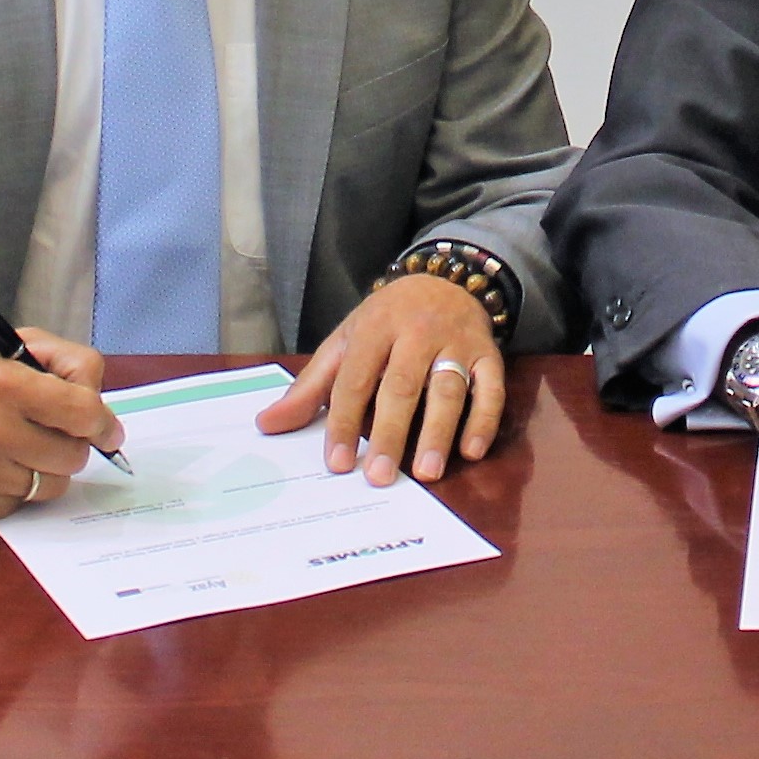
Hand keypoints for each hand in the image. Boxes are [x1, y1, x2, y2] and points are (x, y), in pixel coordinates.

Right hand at [0, 331, 120, 522]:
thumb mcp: (9, 346)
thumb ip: (65, 362)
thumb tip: (101, 406)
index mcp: (5, 384)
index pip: (83, 412)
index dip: (103, 422)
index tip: (107, 429)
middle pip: (72, 456)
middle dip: (72, 444)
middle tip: (55, 433)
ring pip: (51, 486)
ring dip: (46, 469)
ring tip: (23, 448)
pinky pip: (20, 505)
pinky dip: (18, 488)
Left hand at [257, 272, 500, 484]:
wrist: (443, 281)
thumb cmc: (386, 322)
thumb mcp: (346, 342)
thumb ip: (310, 387)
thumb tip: (267, 424)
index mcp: (375, 327)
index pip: (357, 378)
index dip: (346, 421)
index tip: (338, 463)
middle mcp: (418, 331)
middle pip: (403, 386)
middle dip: (391, 433)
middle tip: (380, 477)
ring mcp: (457, 342)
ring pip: (449, 389)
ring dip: (438, 432)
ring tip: (426, 473)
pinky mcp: (489, 354)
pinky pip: (491, 388)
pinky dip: (483, 420)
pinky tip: (471, 451)